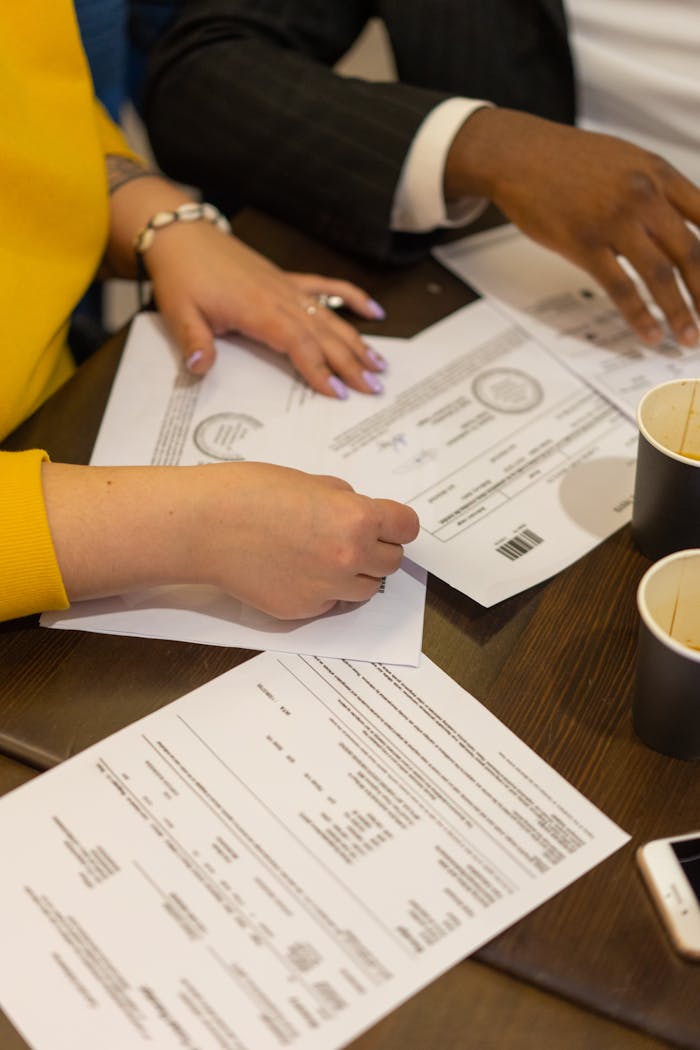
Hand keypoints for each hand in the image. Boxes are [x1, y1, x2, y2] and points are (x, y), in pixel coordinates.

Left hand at [145, 220, 387, 396]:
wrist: (181, 235)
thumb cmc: (182, 274)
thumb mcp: (179, 313)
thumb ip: (194, 343)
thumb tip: (199, 369)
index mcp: (259, 310)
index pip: (299, 346)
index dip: (320, 370)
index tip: (338, 393)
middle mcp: (281, 299)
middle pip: (325, 336)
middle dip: (351, 364)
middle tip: (374, 388)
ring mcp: (288, 288)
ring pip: (331, 318)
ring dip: (357, 341)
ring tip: (379, 365)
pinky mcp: (287, 280)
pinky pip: (327, 287)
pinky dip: (352, 298)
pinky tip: (374, 311)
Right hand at [193, 463, 419, 617]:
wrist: (205, 526)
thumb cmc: (250, 493)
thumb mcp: (310, 481)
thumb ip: (343, 500)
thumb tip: (359, 513)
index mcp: (358, 518)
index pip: (407, 528)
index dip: (397, 523)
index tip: (390, 524)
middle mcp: (349, 558)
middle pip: (391, 563)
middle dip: (377, 549)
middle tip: (352, 538)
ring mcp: (327, 588)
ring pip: (366, 589)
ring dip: (355, 574)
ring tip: (322, 555)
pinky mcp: (303, 610)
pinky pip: (329, 602)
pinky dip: (322, 589)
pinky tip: (294, 569)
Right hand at [446, 109, 699, 346]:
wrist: (521, 154)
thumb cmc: (569, 160)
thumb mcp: (627, 162)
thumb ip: (656, 192)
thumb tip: (677, 230)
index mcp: (660, 174)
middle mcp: (643, 196)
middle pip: (691, 252)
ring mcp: (613, 221)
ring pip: (660, 275)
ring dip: (680, 312)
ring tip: (688, 338)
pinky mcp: (584, 244)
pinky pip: (620, 287)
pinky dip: (639, 316)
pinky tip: (650, 334)